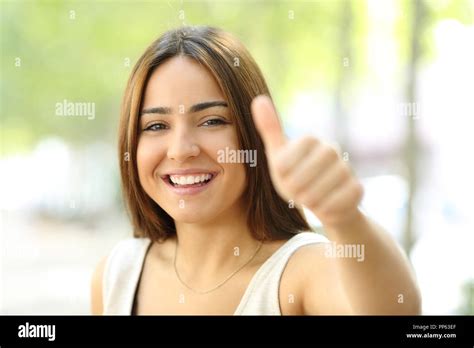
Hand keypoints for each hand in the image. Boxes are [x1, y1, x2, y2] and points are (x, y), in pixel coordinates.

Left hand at [251, 95, 363, 227]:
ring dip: (309, 201)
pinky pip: (335, 204)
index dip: (281, 176)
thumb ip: (269, 129)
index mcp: (309, 140)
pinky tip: (325, 205)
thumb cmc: (296, 176)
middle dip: (294, 190)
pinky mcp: (356, 189)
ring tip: (310, 198)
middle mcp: (330, 150)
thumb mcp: (278, 155)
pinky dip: (325, 209)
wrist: (323, 201)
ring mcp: (346, 169)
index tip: (285, 177)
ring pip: (317, 193)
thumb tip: (258, 99)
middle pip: (300, 179)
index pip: (283, 163)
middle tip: (297, 192)